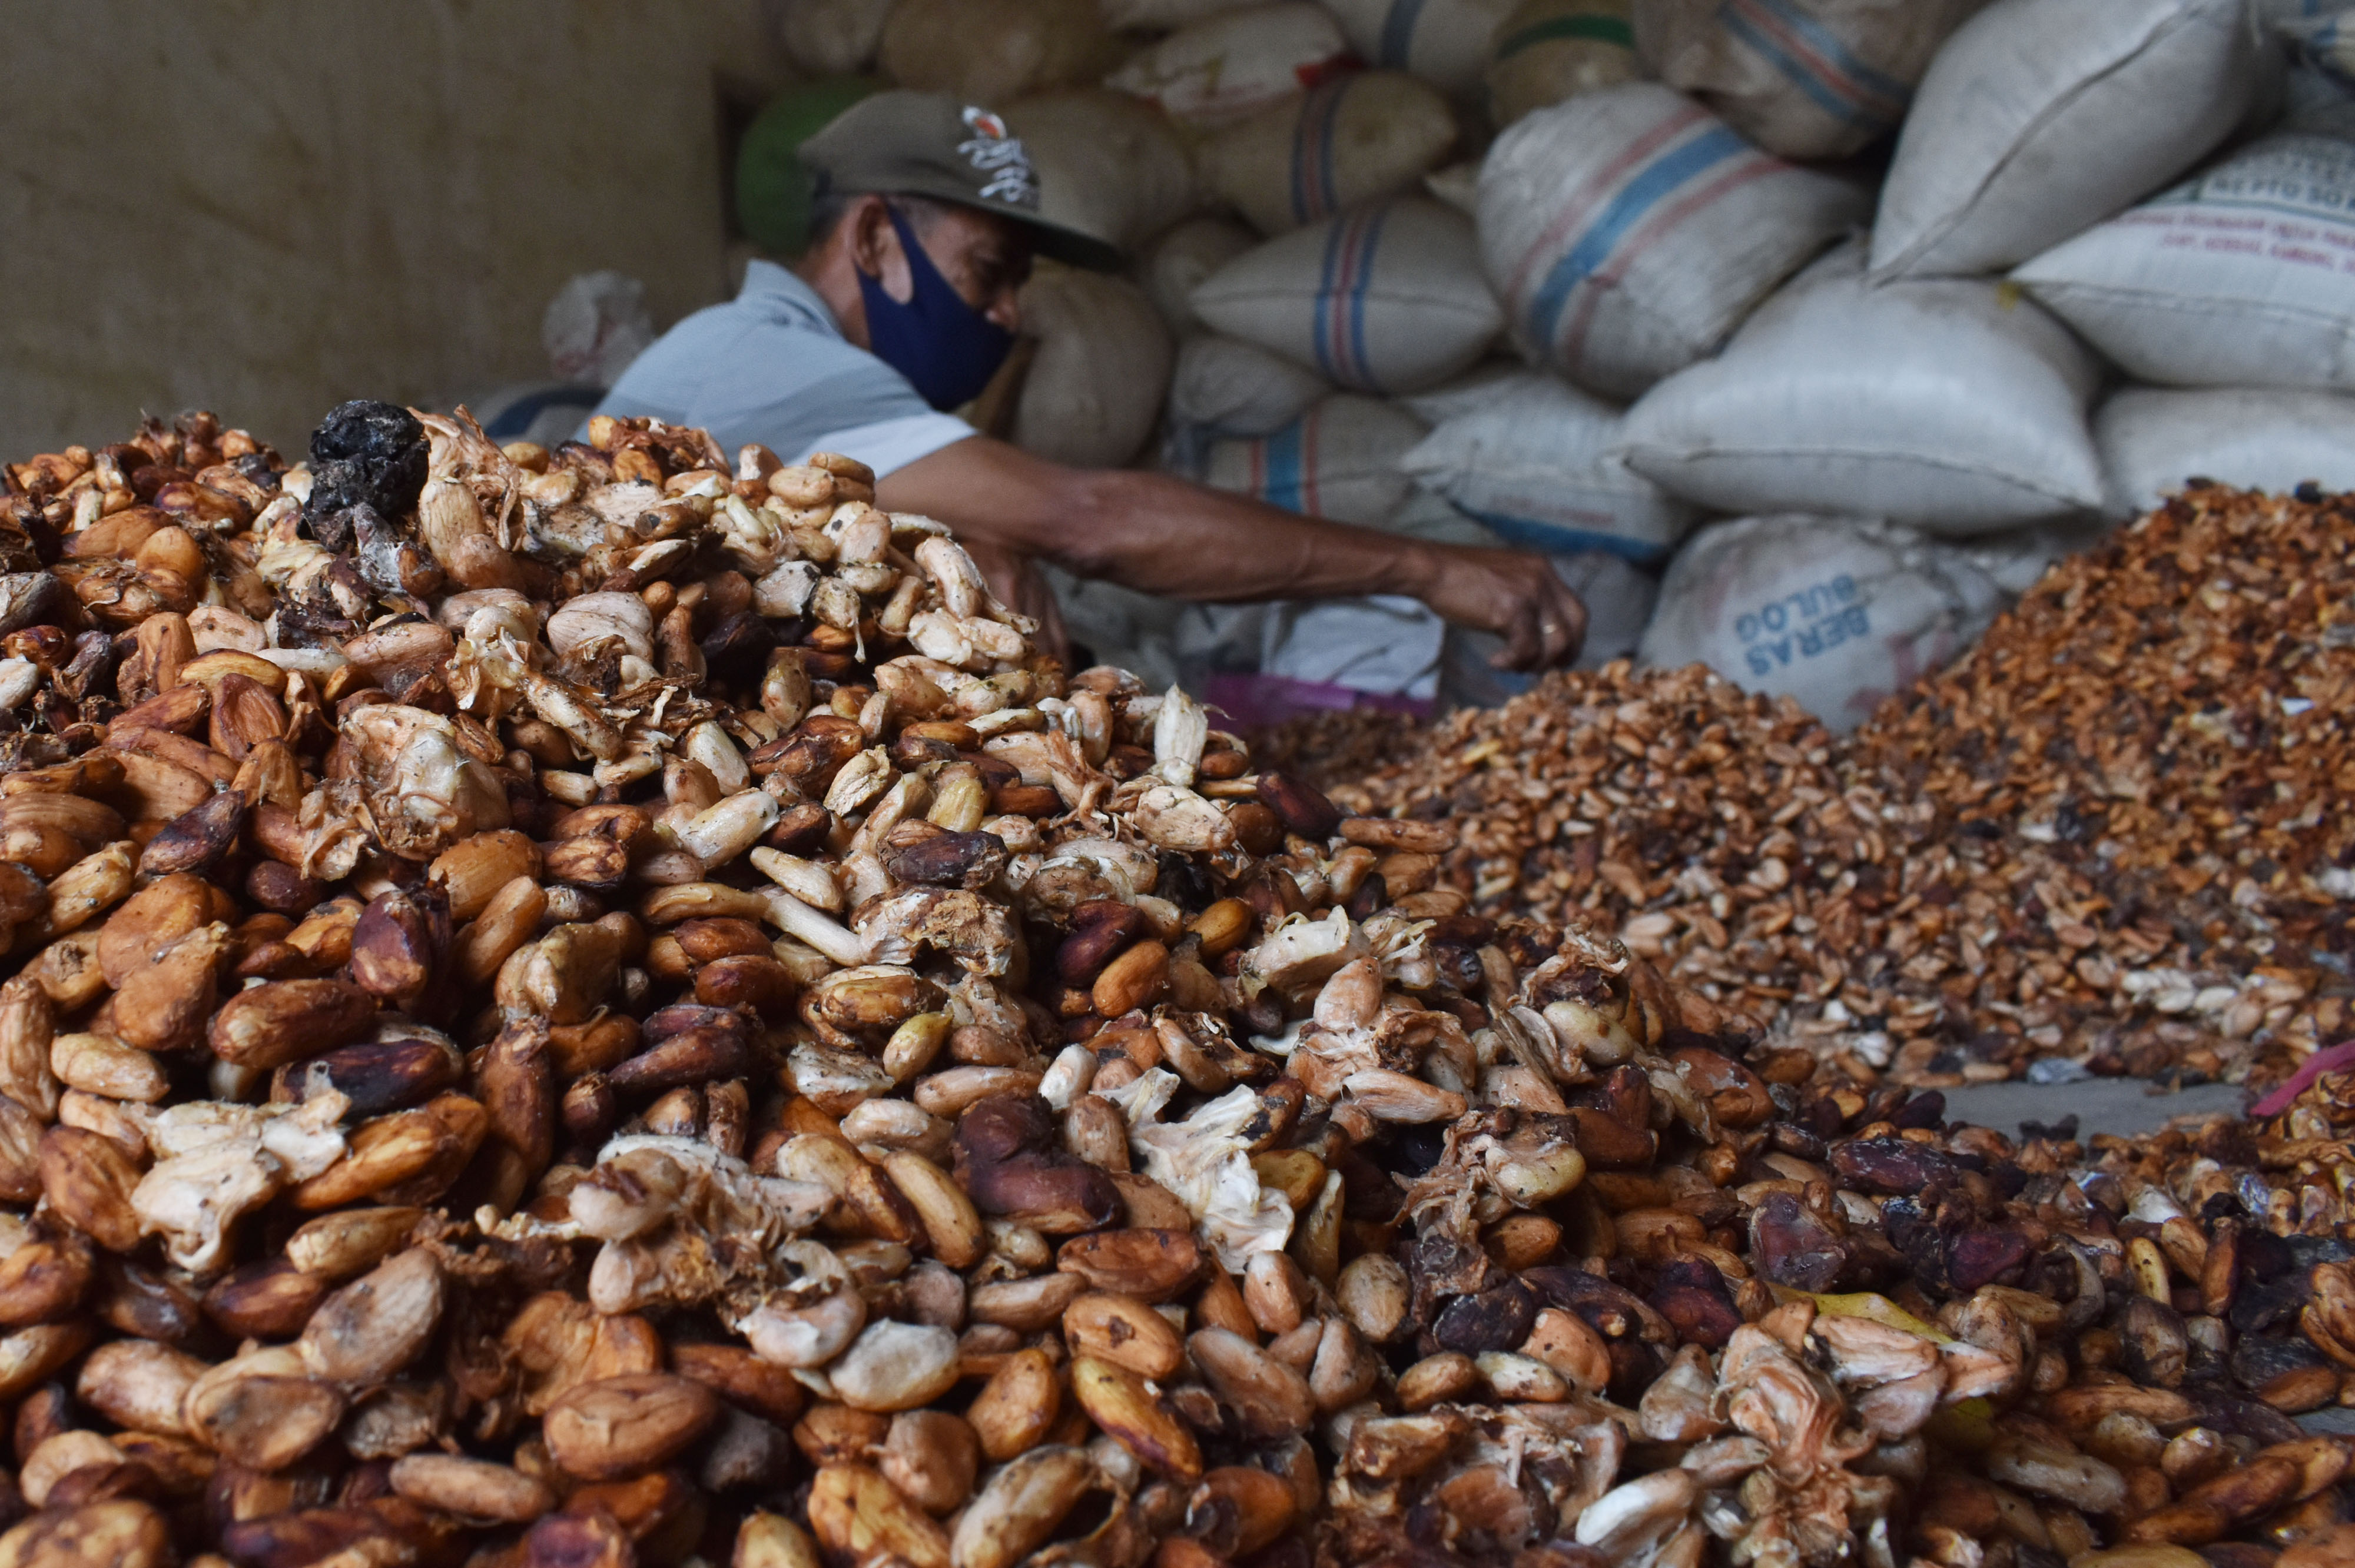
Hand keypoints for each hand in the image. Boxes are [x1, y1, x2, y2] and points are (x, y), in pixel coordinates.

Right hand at [1417, 546, 1588, 670]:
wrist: (1432, 570)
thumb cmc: (1458, 580)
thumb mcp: (1502, 584)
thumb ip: (1524, 603)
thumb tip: (1536, 640)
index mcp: (1543, 569)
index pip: (1575, 609)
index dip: (1571, 638)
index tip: (1556, 658)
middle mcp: (1543, 578)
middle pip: (1576, 625)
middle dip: (1564, 654)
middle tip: (1541, 671)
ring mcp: (1531, 592)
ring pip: (1556, 642)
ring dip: (1535, 663)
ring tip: (1511, 666)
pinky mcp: (1513, 609)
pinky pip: (1527, 649)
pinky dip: (1512, 662)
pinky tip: (1494, 662)